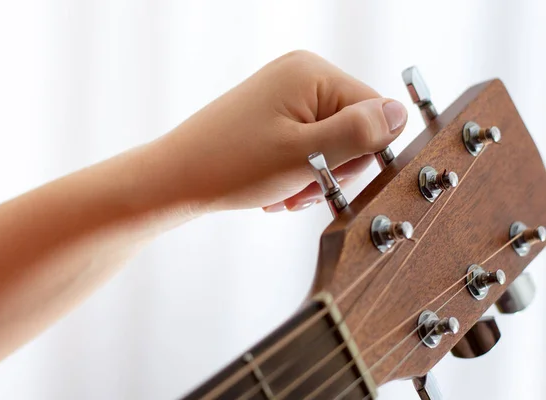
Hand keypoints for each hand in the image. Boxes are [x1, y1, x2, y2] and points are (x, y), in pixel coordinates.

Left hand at [160, 50, 406, 212]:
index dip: (360, 154)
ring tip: (284, 194)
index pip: (374, 111)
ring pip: (329, 142)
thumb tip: (401, 113)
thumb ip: (359, 134)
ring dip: (313, 176)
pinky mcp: (273, 113)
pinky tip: (276, 188)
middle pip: (352, 128)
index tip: (328, 181)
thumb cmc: (231, 166)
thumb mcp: (305, 156)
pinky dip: (297, 172)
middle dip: (332, 169)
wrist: (176, 179)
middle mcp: (300, 75)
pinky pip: (306, 144)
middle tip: (300, 192)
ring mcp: (284, 94)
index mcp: (312, 73)